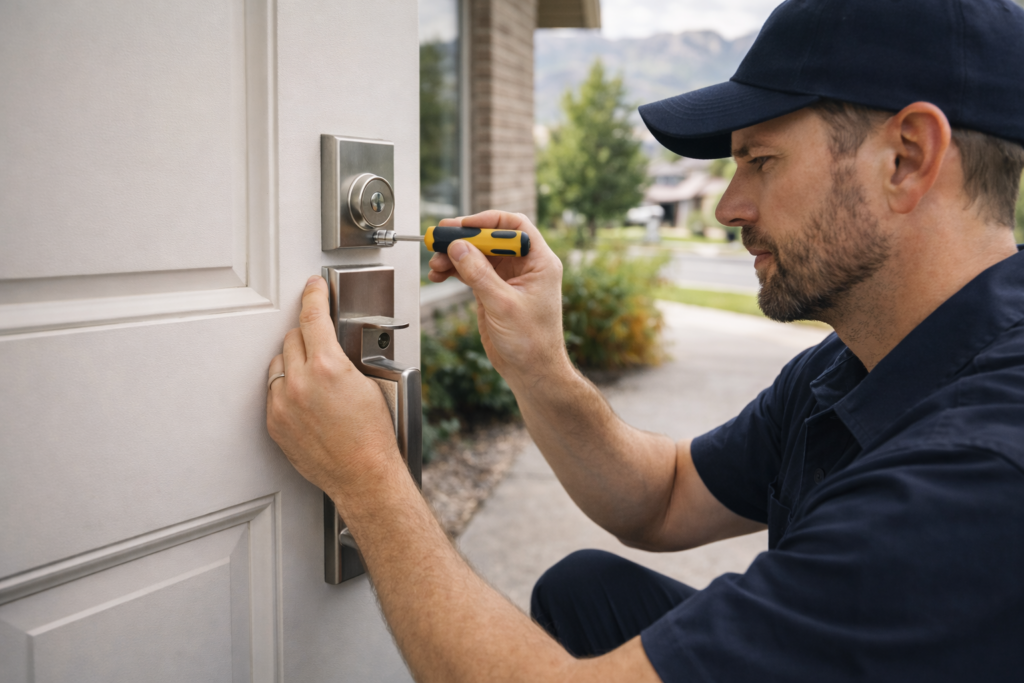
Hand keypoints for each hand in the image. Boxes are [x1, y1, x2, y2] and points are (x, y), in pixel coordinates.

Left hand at [266, 276, 402, 506]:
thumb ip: (343, 359)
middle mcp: (301, 383)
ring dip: (294, 364)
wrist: (363, 475)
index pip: (313, 317)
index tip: (312, 287)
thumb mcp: (369, 384)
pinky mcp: (274, 422)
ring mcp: (283, 403)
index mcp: (328, 367)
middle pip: (292, 337)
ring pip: (279, 363)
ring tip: (316, 382)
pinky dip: (287, 389)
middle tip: (323, 348)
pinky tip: (308, 402)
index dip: (313, 296)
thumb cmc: (374, 435)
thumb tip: (329, 345)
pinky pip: (274, 391)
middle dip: (308, 337)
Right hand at [427, 211, 569, 388]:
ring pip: (477, 254)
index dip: (488, 221)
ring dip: (454, 255)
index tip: (463, 225)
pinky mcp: (493, 290)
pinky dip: (454, 270)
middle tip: (439, 239)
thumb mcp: (504, 305)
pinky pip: (471, 271)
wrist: (531, 371)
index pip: (515, 226)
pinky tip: (439, 274)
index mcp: (540, 262)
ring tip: (435, 263)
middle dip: (464, 237)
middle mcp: (525, 266)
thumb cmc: (533, 343)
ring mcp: (507, 278)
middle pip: (491, 238)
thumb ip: (480, 274)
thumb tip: (458, 247)